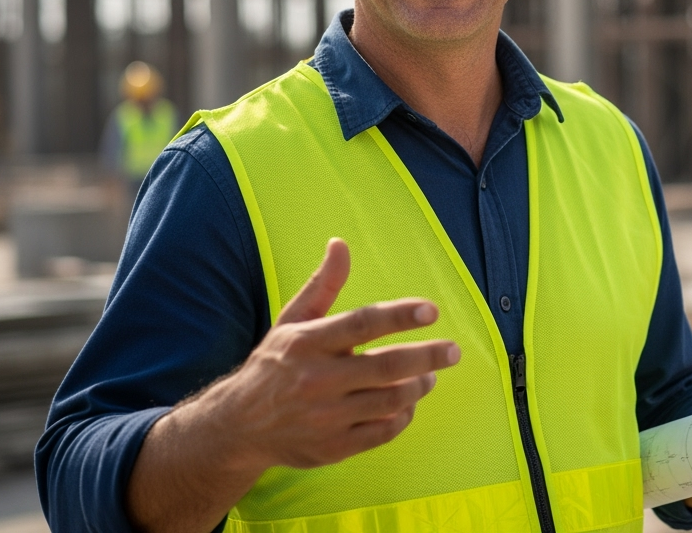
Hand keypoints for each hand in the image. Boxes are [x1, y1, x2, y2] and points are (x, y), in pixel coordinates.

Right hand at [127, 239, 460, 531]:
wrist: (238, 425)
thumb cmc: (276, 363)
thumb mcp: (293, 320)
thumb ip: (323, 285)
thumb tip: (340, 243)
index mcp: (307, 343)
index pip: (362, 324)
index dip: (400, 316)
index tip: (431, 310)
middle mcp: (316, 380)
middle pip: (386, 366)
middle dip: (427, 356)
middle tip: (453, 350)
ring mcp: (324, 417)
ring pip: (389, 401)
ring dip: (419, 386)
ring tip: (431, 374)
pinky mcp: (332, 448)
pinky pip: (382, 432)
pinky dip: (403, 417)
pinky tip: (409, 403)